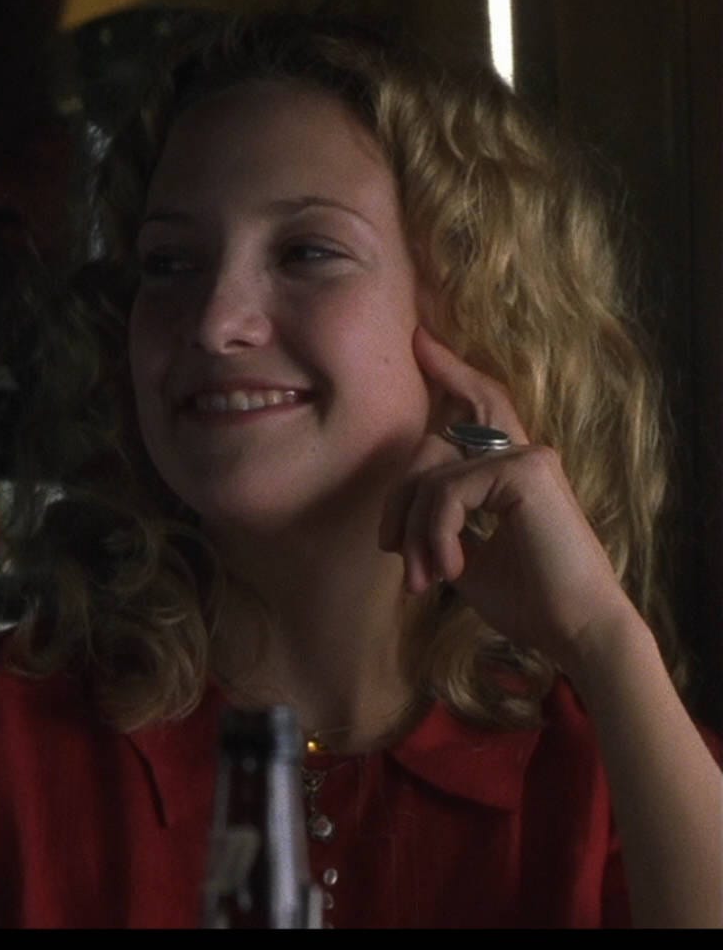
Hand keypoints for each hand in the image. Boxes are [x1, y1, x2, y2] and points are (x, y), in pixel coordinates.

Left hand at [378, 327, 639, 672]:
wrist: (575, 631)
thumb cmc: (527, 601)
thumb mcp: (467, 555)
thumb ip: (439, 524)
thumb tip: (397, 522)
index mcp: (511, 467)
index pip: (476, 407)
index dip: (449, 370)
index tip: (420, 338)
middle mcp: (522, 451)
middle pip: (429, 444)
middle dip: (399, 500)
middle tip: (393, 551)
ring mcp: (527, 456)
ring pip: (430, 475)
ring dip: (416, 532)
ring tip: (424, 578)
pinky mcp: (525, 471)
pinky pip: (446, 492)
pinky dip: (435, 534)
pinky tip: (449, 570)